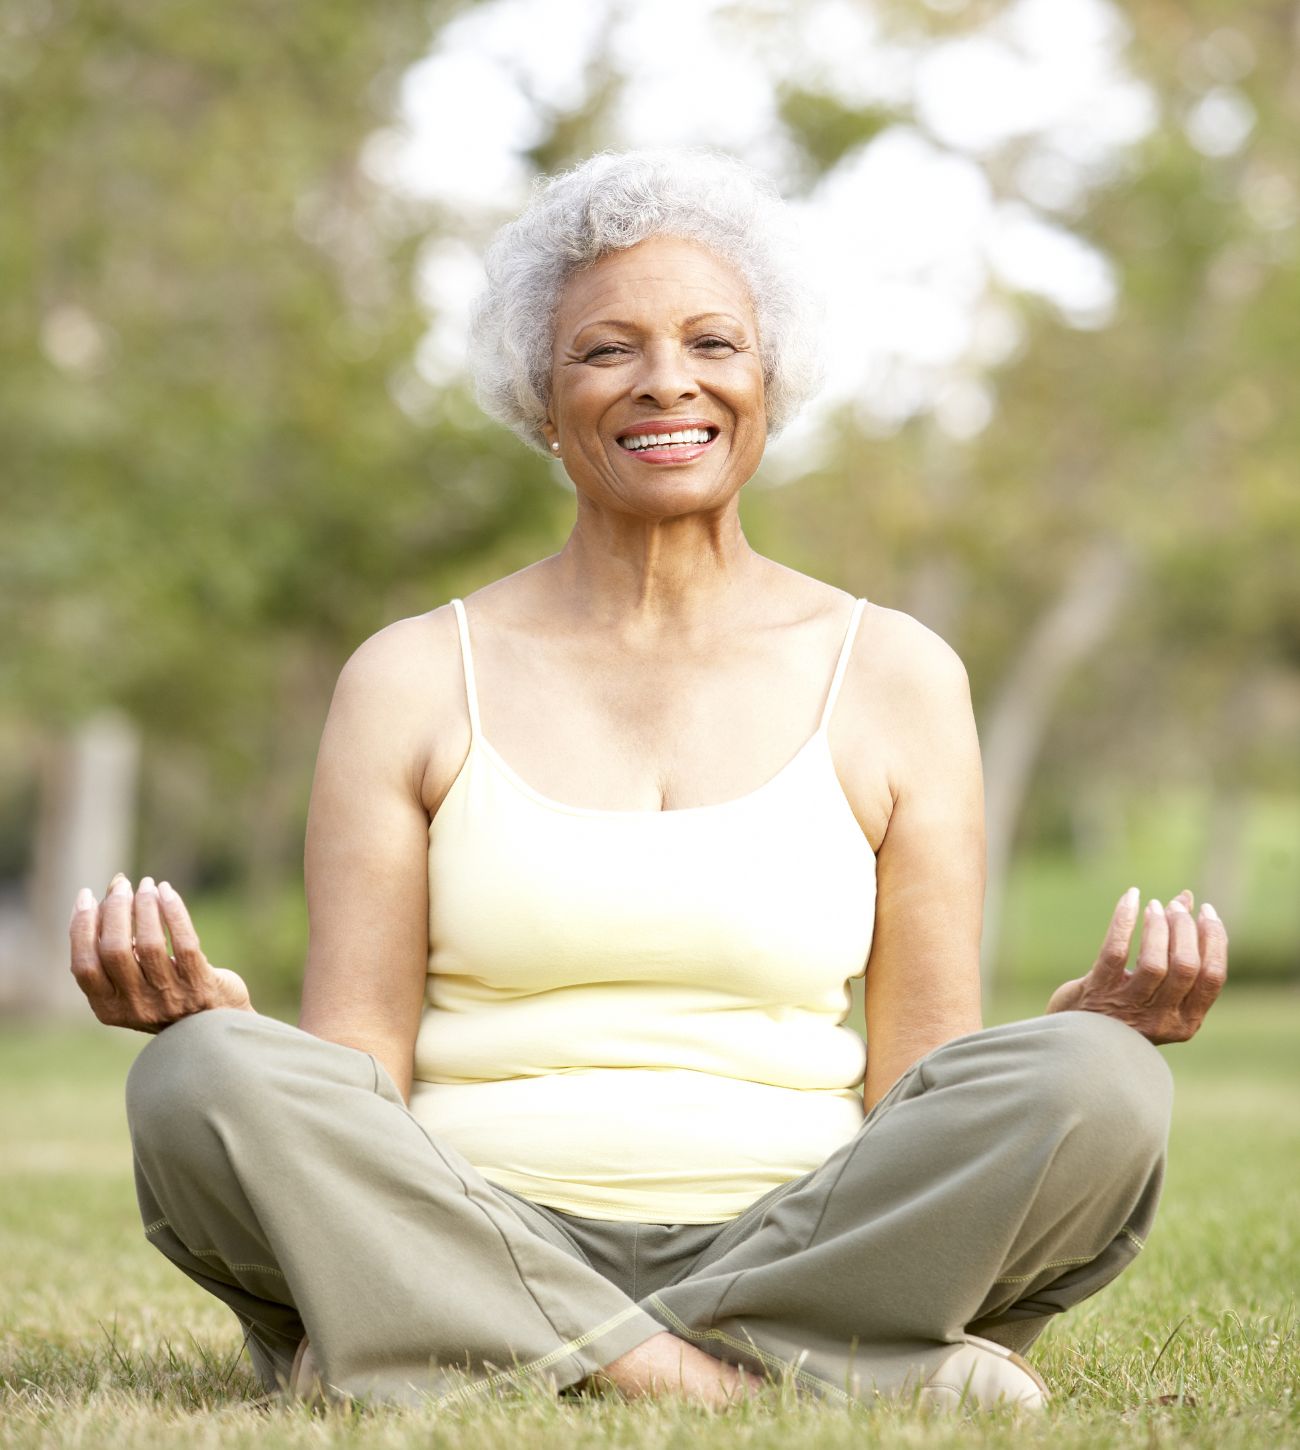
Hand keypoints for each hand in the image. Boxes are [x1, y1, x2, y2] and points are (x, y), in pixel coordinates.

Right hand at [69, 874, 252, 1032]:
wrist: (213, 1025)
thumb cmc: (166, 993)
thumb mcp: (132, 981)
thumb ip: (117, 947)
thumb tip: (112, 890)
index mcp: (109, 1008)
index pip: (84, 966)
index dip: (81, 928)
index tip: (86, 896)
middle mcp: (135, 1006)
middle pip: (115, 950)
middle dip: (115, 910)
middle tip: (122, 885)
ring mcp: (169, 998)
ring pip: (150, 944)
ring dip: (145, 906)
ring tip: (147, 885)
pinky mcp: (199, 985)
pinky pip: (183, 941)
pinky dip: (174, 912)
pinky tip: (167, 892)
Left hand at [1045, 886, 1226, 1044]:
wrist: (1076, 1038)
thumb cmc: (1123, 1007)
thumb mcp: (1158, 986)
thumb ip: (1177, 948)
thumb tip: (1187, 898)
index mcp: (1185, 1021)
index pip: (1212, 977)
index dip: (1214, 939)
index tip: (1206, 911)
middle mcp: (1161, 1020)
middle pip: (1185, 967)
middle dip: (1184, 929)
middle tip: (1174, 906)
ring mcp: (1127, 1008)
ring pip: (1153, 962)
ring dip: (1157, 927)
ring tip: (1153, 905)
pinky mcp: (1097, 992)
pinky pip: (1115, 951)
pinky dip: (1124, 920)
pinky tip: (1130, 898)